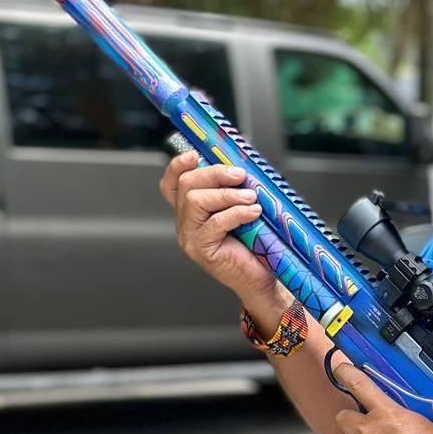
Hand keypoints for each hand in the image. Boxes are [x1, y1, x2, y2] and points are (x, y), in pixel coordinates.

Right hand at [160, 151, 277, 306]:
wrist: (260, 278)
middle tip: (240, 176)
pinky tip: (254, 213)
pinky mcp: (201, 250)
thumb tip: (240, 167)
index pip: (172, 184)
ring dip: (227, 194)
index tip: (195, 154)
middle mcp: (184, 223)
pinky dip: (236, 213)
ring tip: (250, 198)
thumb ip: (232, 191)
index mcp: (190, 211)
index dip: (178, 166)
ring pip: (195, 201)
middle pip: (186, 185)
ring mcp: (189, 238)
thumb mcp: (241, 210)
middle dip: (214, 174)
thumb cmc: (253, 245)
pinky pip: (214, 223)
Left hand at [324, 360, 432, 433]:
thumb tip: (393, 416)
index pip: (357, 384)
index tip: (340, 370)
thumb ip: (399, 415)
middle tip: (362, 430)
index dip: (345, 374)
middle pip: (341, 418)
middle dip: (350, 423)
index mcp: (386, 413)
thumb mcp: (421, 421)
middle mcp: (368, 432)